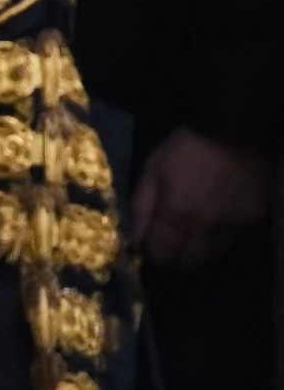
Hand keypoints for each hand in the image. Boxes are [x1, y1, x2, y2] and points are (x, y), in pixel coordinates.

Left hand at [134, 126, 277, 268]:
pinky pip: (234, 238)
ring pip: (213, 254)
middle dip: (176, 257)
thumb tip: (135, 238)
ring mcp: (234, 223)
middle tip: (172, 242)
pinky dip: (222, 235)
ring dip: (200, 248)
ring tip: (194, 230)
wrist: (237, 127)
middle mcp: (207, 226)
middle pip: (189, 262)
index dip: (153, 253)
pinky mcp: (255, 216)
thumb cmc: (187, 146)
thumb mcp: (153, 169)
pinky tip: (216, 218)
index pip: (162, 254)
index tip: (151, 245)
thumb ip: (142, 206)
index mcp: (177, 213)